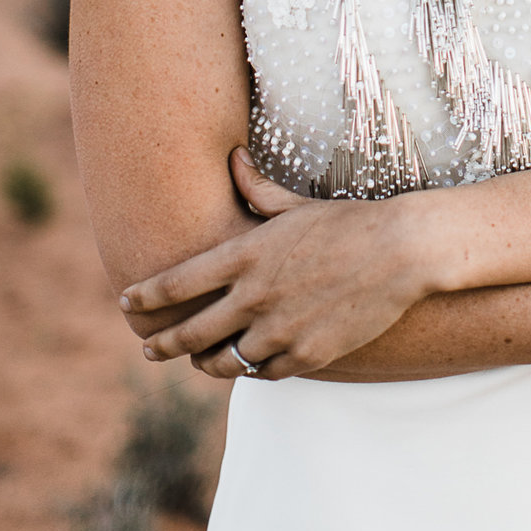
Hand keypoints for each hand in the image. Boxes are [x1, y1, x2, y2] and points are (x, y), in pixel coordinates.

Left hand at [119, 148, 439, 379]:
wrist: (402, 252)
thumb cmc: (346, 221)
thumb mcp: (293, 203)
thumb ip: (254, 188)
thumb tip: (232, 157)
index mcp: (242, 257)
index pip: (175, 283)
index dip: (146, 297)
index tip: (127, 302)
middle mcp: (253, 297)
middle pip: (190, 332)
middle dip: (162, 343)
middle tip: (148, 348)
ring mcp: (280, 330)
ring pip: (224, 362)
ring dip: (205, 363)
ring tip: (197, 362)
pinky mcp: (309, 355)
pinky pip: (265, 373)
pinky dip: (251, 371)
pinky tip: (246, 366)